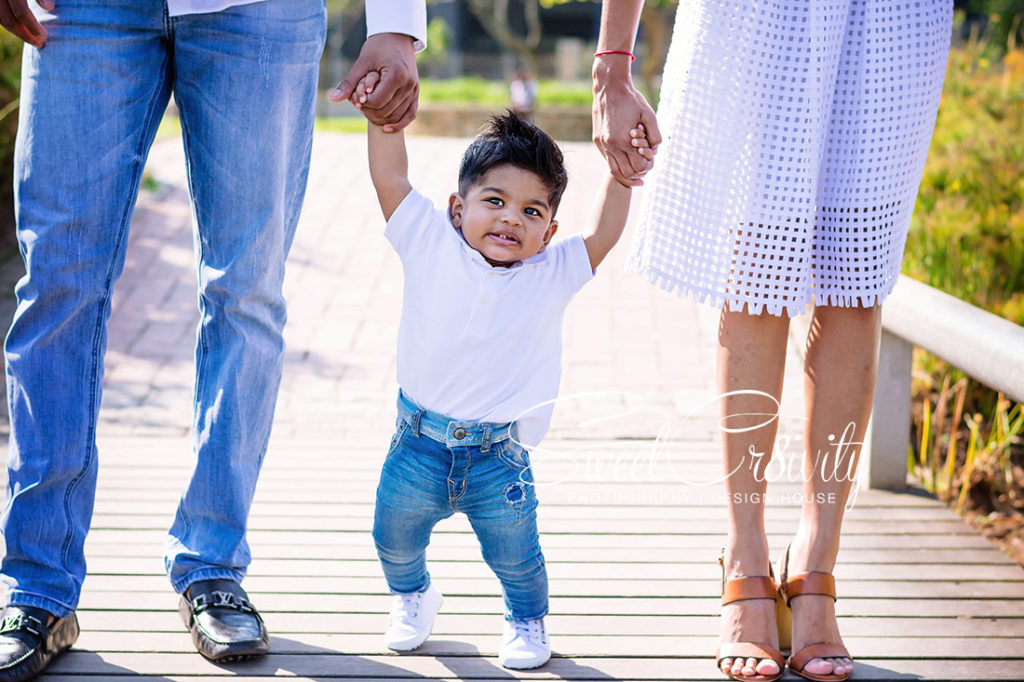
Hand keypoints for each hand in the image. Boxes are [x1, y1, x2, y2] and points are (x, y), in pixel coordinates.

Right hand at [0, 0, 52, 48]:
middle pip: (9, 20)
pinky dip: (10, 23)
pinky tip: (23, 29)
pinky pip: (0, 15)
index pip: (21, 13)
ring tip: (32, 39)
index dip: (33, 27)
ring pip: (2, 19)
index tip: (44, 37)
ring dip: (16, 31)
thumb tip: (48, 8)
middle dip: (24, 35)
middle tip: (39, 44)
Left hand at [330, 32, 418, 132]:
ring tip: (368, 112)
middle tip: (360, 107)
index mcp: (396, 76)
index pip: (377, 102)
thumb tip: (332, 99)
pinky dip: (399, 123)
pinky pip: (410, 115)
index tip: (356, 99)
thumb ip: (349, 82)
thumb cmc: (378, 46)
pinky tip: (386, 127)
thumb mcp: (362, 62)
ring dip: (381, 118)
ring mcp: (414, 90)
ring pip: (397, 116)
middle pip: (386, 111)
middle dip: (371, 112)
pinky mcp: (416, 93)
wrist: (397, 36)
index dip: (364, 104)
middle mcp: (408, 85)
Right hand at [592, 59, 661, 186]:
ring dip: (625, 172)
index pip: (638, 167)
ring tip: (635, 168)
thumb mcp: (650, 115)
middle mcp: (611, 146)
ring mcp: (602, 144)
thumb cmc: (631, 100)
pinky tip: (625, 156)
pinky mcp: (597, 141)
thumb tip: (655, 151)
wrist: (609, 87)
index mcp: (624, 141)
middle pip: (626, 174)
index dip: (647, 166)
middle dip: (637, 173)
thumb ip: (655, 136)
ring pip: (614, 171)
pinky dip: (617, 162)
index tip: (651, 160)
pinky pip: (608, 159)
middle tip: (645, 167)